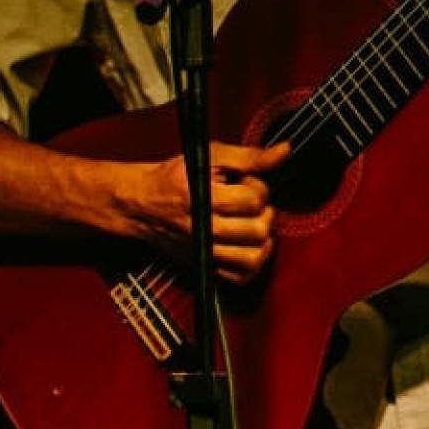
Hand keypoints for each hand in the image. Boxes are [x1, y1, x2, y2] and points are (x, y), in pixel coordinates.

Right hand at [122, 141, 290, 282]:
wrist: (143, 204)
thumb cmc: (176, 177)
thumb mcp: (210, 156)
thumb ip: (249, 156)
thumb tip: (285, 151)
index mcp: (204, 201)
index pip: (253, 200)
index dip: (258, 186)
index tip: (245, 182)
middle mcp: (204, 233)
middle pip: (257, 231)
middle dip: (265, 212)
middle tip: (252, 203)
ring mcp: (204, 254)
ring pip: (253, 259)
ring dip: (264, 239)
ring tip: (256, 223)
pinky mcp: (204, 266)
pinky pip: (240, 277)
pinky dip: (254, 263)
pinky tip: (252, 244)